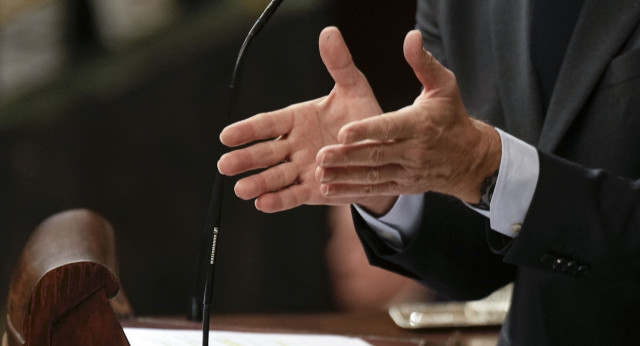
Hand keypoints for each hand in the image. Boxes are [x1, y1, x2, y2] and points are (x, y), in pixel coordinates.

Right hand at [218, 27, 391, 211]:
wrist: (382, 151)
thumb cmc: (364, 117)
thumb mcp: (354, 88)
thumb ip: (338, 64)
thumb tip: (329, 32)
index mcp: (297, 119)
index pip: (268, 124)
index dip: (247, 130)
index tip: (227, 136)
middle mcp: (294, 145)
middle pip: (265, 153)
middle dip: (246, 159)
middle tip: (225, 164)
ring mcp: (302, 168)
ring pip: (275, 177)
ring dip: (258, 183)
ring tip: (242, 190)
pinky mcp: (313, 190)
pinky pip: (293, 195)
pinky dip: (279, 201)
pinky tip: (262, 204)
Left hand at [315, 29, 501, 211]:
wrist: (469, 159)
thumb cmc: (452, 116)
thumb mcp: (444, 87)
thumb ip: (424, 63)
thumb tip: (411, 37)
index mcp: (420, 125)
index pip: (390, 128)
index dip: (366, 131)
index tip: (343, 132)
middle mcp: (413, 151)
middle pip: (376, 155)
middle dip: (347, 157)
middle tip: (320, 155)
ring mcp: (408, 171)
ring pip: (373, 176)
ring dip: (345, 177)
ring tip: (320, 174)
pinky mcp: (403, 185)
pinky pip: (375, 190)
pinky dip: (352, 192)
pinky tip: (330, 189)